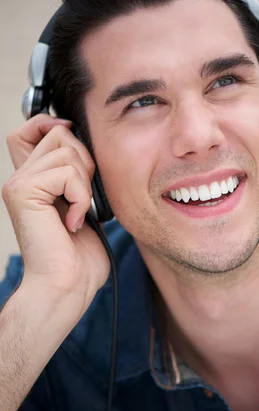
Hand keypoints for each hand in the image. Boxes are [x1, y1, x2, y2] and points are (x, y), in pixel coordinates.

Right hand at [2, 113, 110, 320]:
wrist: (67, 286)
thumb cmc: (78, 256)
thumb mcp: (82, 206)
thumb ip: (76, 177)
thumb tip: (88, 148)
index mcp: (32, 179)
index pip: (31, 129)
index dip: (53, 124)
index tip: (77, 148)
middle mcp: (20, 177)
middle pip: (57, 132)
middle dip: (85, 159)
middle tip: (84, 196)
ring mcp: (18, 183)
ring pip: (66, 150)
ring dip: (85, 183)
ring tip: (79, 212)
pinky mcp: (23, 192)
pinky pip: (67, 172)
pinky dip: (81, 197)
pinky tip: (74, 222)